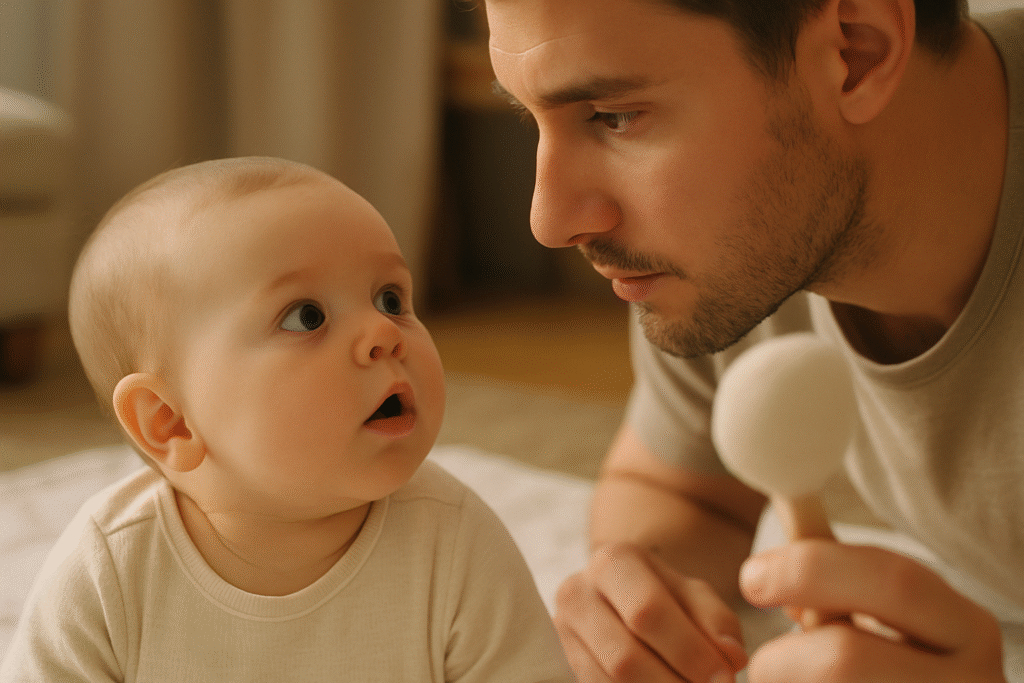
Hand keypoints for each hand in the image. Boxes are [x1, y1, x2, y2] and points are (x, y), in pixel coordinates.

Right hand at [554, 542, 747, 681]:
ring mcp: (562, 632)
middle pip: (624, 655)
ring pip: (610, 681)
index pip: (648, 611)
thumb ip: (717, 622)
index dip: (689, 651)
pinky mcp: (560, 662)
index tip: (724, 676)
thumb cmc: (664, 596)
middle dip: (674, 682)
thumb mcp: (694, 596)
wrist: (621, 600)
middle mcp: (577, 593)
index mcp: (613, 563)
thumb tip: (731, 658)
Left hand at [740, 540, 1006, 681]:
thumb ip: (828, 564)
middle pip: (844, 660)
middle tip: (758, 663)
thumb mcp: (868, 610)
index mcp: (965, 628)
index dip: (807, 571)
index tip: (750, 578)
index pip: (889, 580)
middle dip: (782, 656)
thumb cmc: (884, 666)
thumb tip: (787, 488)